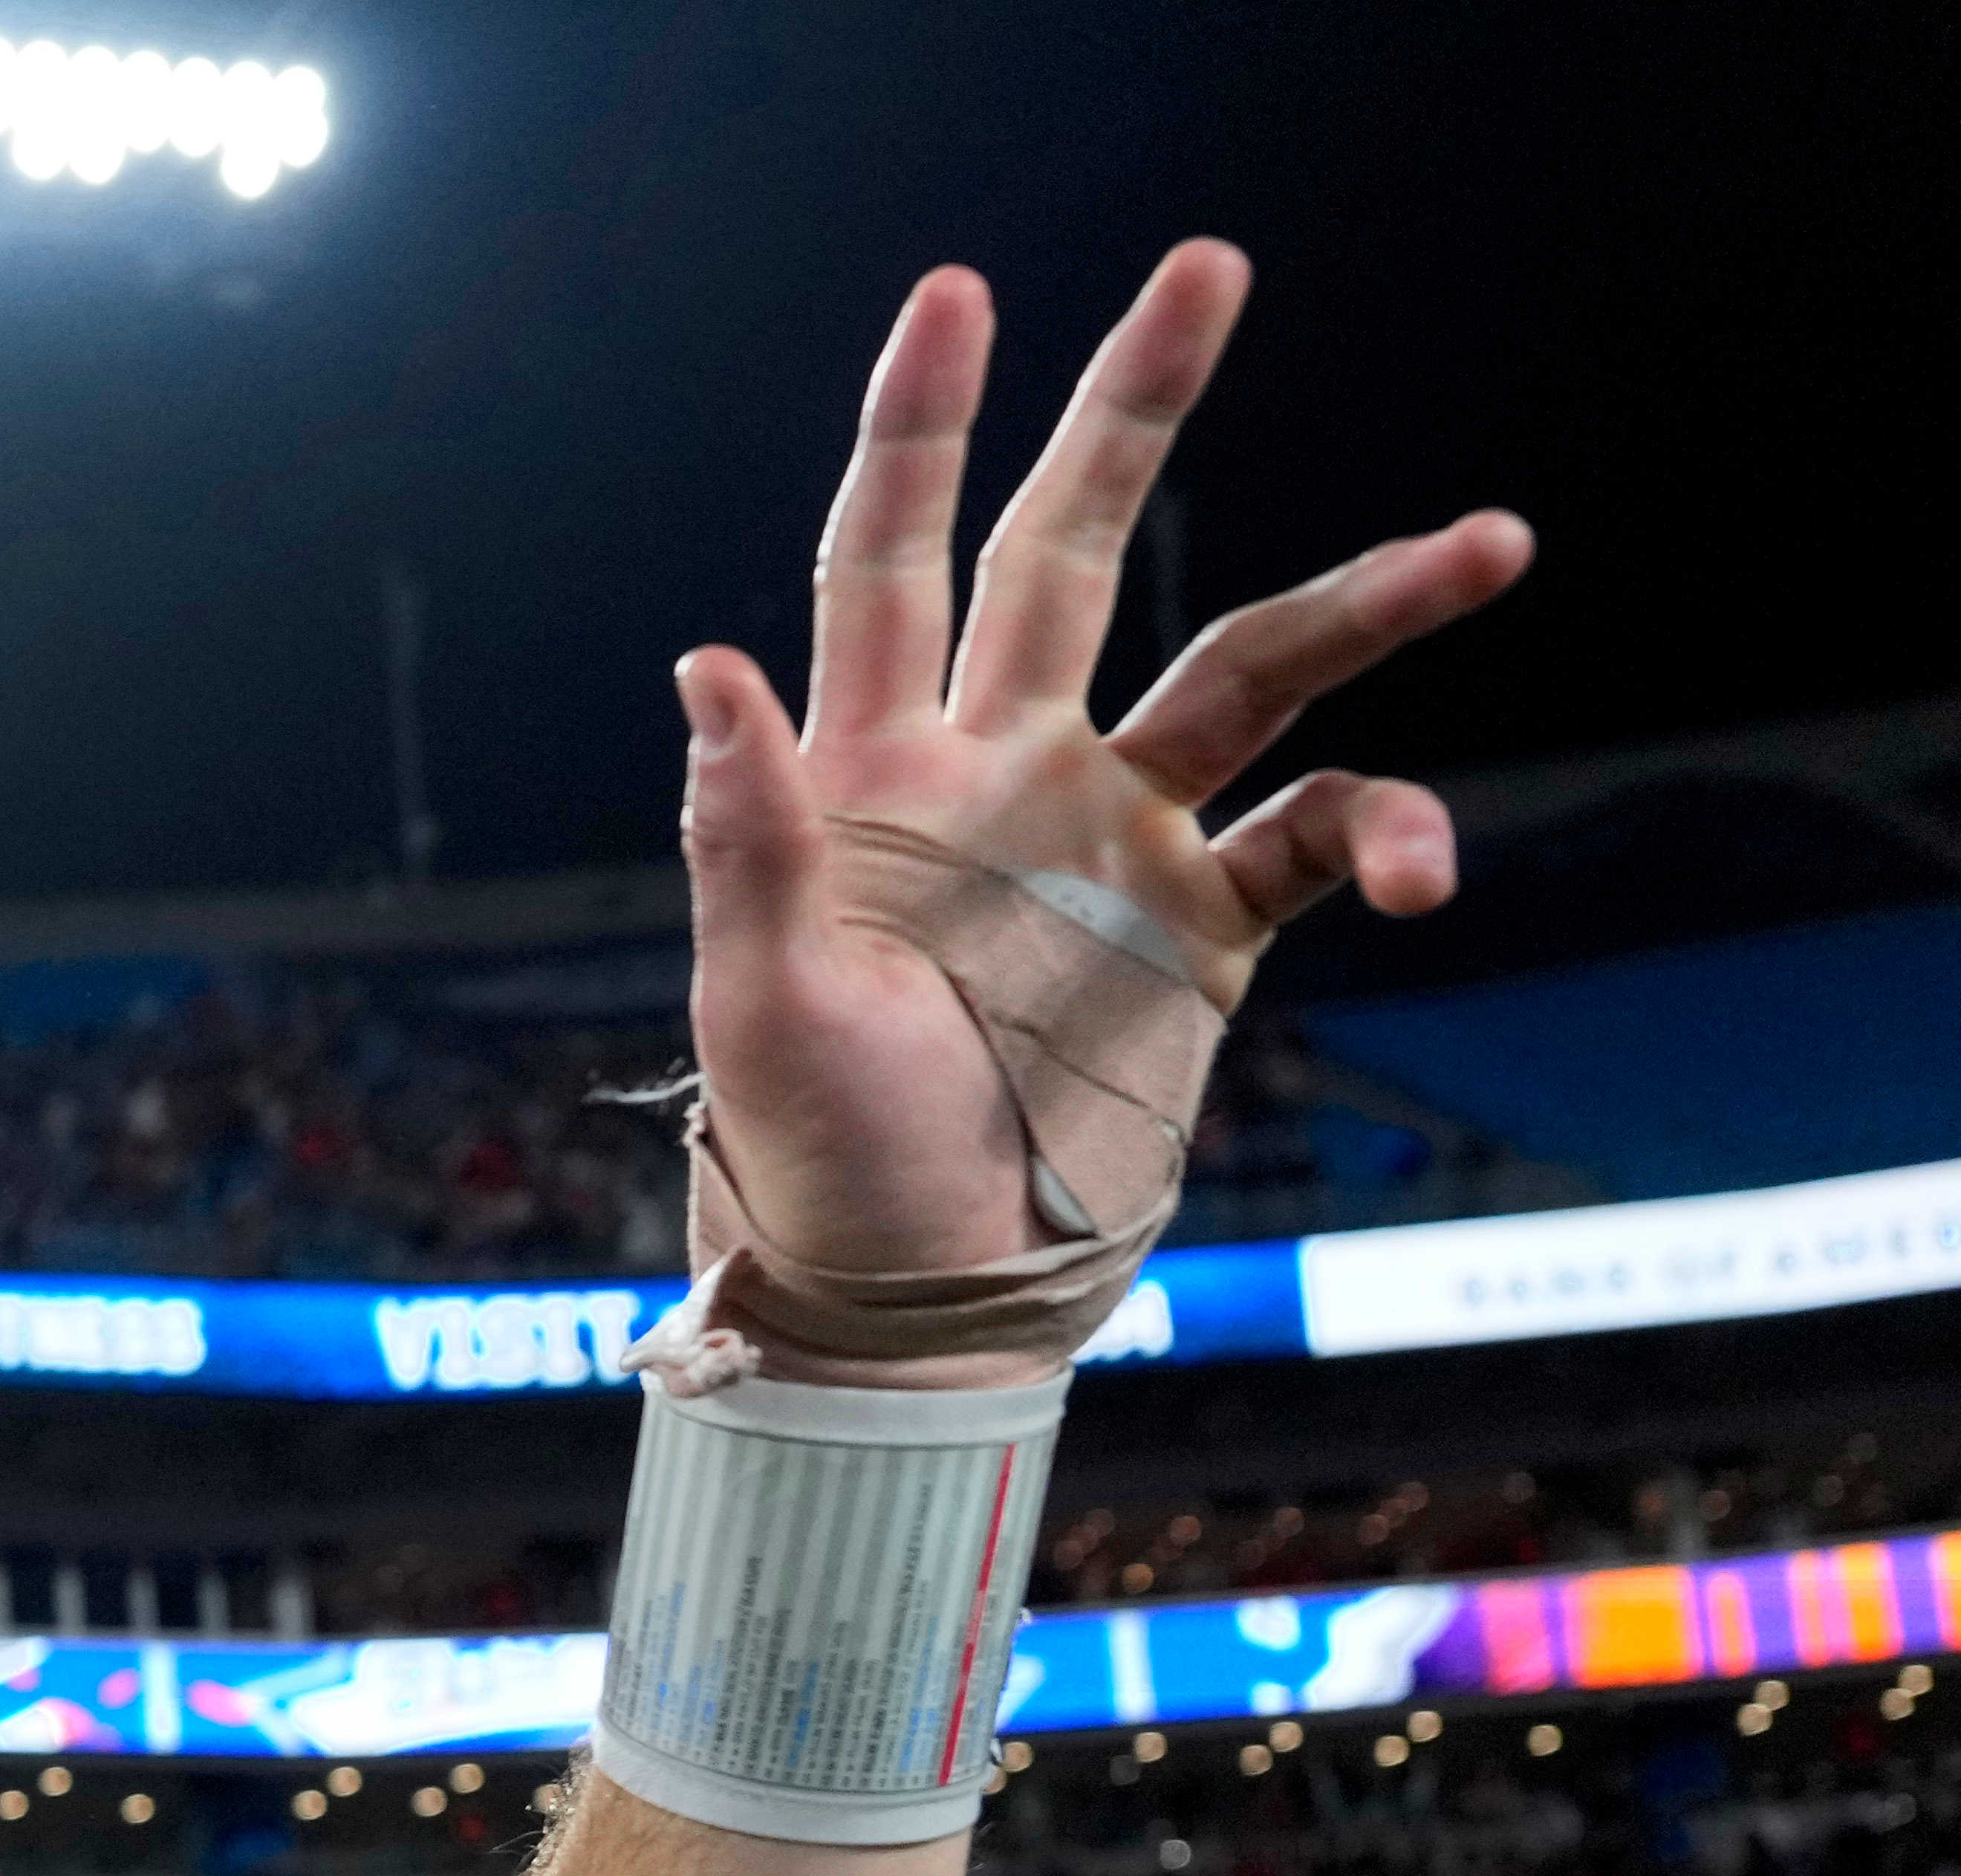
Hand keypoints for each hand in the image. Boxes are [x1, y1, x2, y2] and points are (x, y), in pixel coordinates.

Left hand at [681, 245, 1528, 1338]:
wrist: (913, 1287)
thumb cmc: (809, 1152)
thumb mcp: (756, 1001)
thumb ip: (741, 836)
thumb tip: (703, 666)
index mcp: (869, 771)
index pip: (889, 557)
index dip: (920, 427)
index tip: (962, 293)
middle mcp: (1000, 771)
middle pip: (1071, 548)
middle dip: (1135, 410)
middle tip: (1210, 266)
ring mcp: (1110, 840)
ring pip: (1250, 670)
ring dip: (1371, 604)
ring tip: (1492, 543)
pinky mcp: (1203, 929)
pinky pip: (1322, 840)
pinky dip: (1389, 838)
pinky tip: (1425, 866)